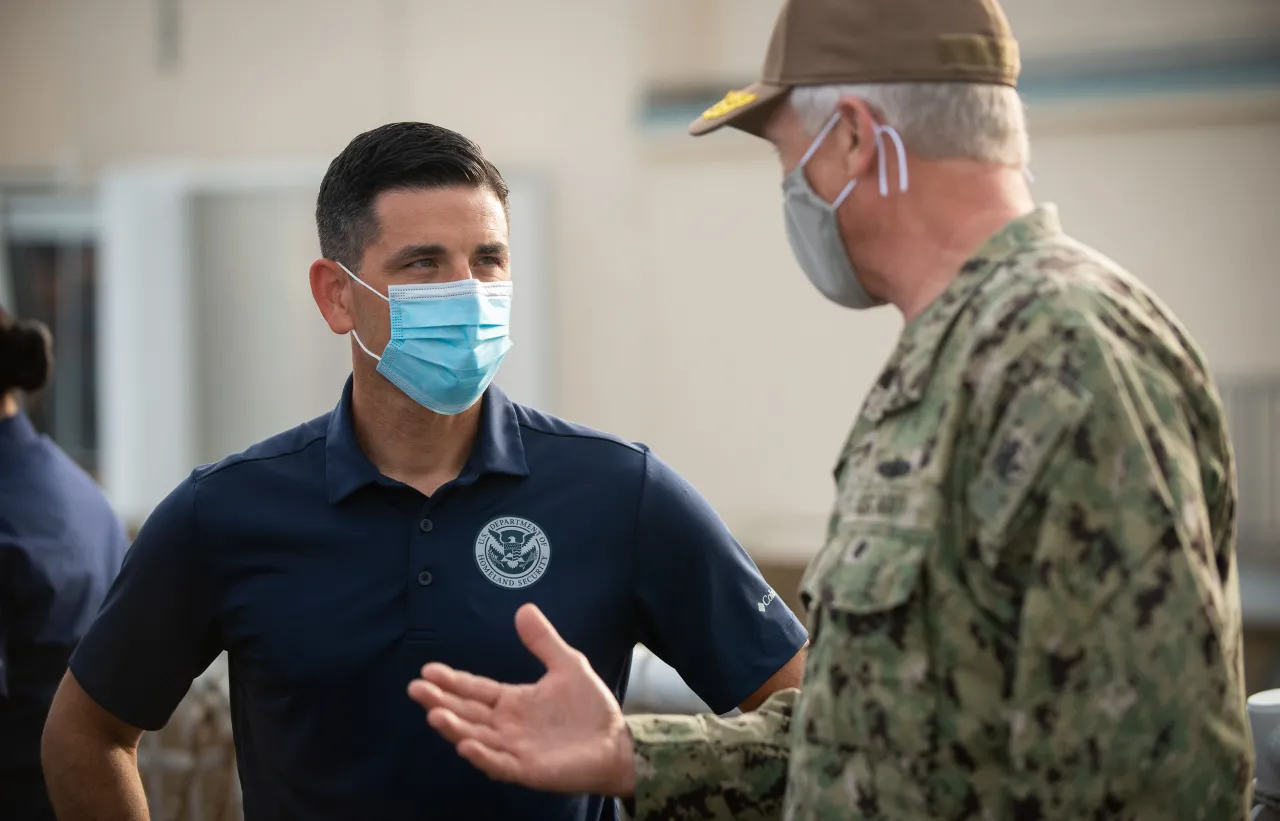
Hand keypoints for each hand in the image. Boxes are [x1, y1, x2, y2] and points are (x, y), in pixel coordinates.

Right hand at [407, 603, 635, 796]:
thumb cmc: (590, 707)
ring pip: (476, 737)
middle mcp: (506, 725)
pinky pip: (499, 763)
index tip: (428, 670)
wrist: (616, 743)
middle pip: (467, 712)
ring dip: (454, 727)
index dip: (452, 680)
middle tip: (416, 689)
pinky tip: (466, 745)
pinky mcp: (527, 769)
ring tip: (434, 715)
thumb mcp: (567, 665)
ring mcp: (513, 748)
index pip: (475, 689)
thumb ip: (543, 641)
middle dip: (441, 701)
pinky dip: (482, 755)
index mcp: (511, 701)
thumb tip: (523, 608)